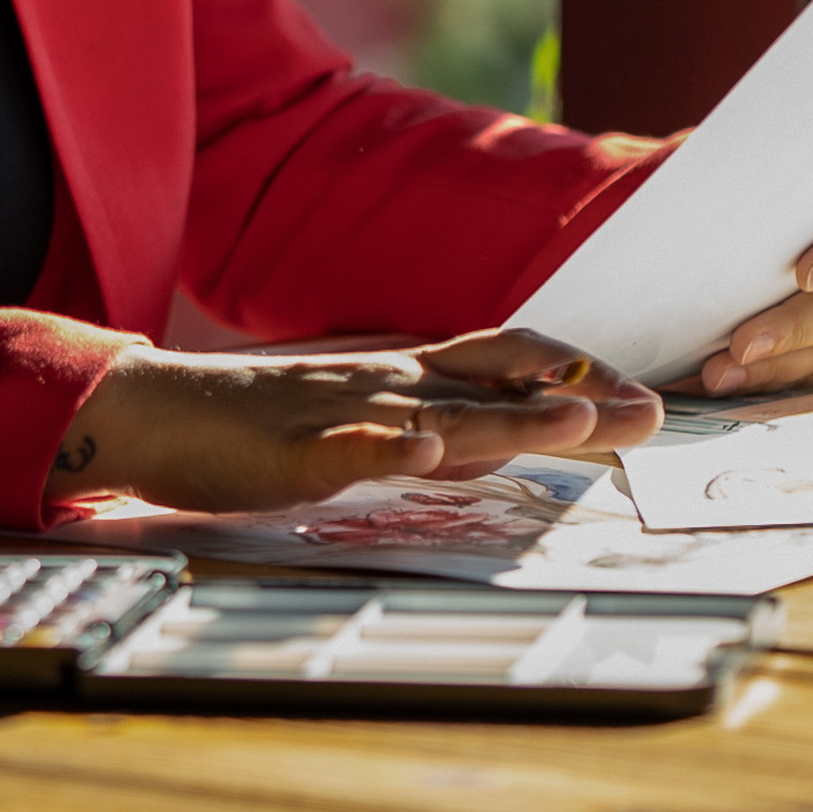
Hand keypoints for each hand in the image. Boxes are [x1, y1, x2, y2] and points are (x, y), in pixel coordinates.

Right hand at [47, 329, 662, 515]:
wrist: (160, 413)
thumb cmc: (260, 424)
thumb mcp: (362, 423)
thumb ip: (427, 429)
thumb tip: (491, 443)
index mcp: (405, 376)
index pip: (506, 360)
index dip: (575, 371)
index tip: (639, 394)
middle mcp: (388, 384)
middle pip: (496, 384)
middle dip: (578, 398)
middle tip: (652, 413)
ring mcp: (343, 414)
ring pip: (438, 413)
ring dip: (509, 418)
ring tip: (574, 422)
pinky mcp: (294, 450)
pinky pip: (346, 447)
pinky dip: (387, 449)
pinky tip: (420, 451)